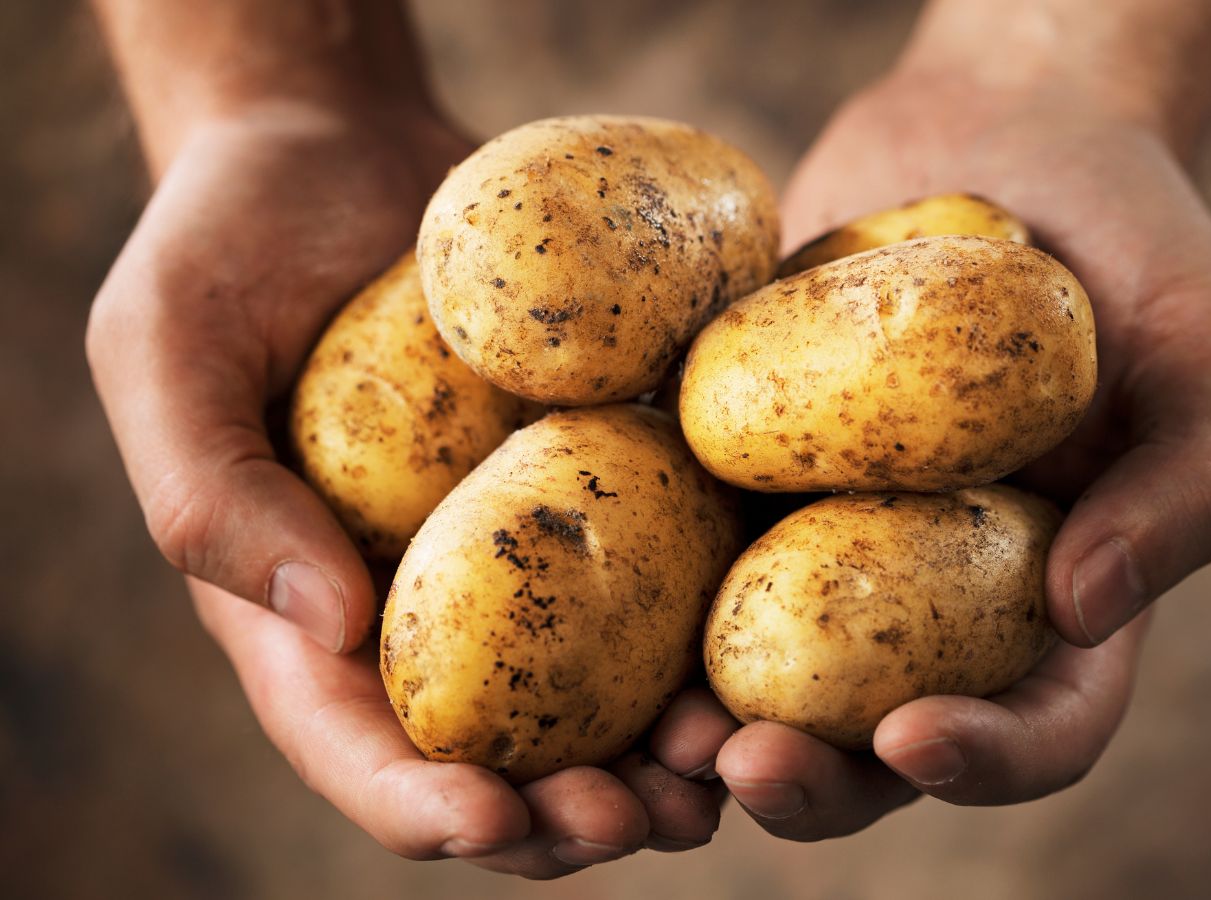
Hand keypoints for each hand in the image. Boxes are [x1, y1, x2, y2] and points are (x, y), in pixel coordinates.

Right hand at [89, 100, 724, 876]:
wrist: (345, 146)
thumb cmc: (230, 241)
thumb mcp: (166, 347)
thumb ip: (212, 492)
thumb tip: (327, 626)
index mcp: (307, 609)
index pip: (357, 744)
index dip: (420, 805)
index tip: (489, 821)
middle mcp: (426, 603)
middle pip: (499, 753)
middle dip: (566, 815)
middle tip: (641, 821)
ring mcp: (524, 551)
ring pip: (600, 695)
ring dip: (662, 755)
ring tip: (724, 769)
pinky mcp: (601, 482)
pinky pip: (663, 573)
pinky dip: (712, 628)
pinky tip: (766, 645)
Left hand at [682, 66, 1210, 836]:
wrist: (1001, 133)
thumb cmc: (1133, 239)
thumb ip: (1189, 484)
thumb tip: (1084, 610)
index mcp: (1059, 595)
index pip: (1040, 724)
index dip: (986, 761)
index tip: (915, 738)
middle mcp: (937, 594)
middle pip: (876, 739)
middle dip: (814, 779)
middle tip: (742, 765)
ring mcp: (828, 539)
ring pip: (765, 672)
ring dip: (708, 725)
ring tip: (658, 730)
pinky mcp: (744, 472)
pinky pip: (687, 546)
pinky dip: (642, 592)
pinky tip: (595, 588)